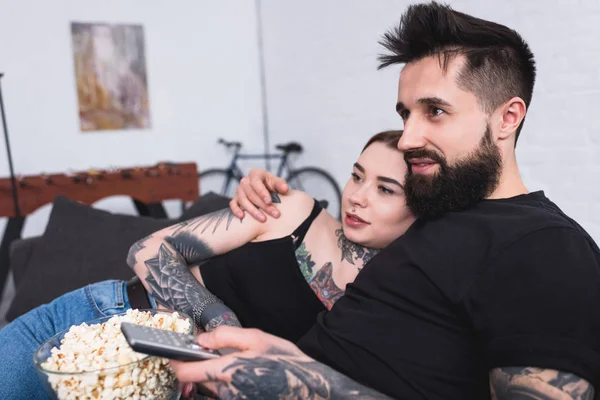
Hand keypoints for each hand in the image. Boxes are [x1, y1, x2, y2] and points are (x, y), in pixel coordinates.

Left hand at [170, 326, 309, 398]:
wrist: (310, 390)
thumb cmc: (287, 363)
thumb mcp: (258, 339)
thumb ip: (226, 336)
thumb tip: (202, 338)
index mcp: (227, 371)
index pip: (186, 372)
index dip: (175, 363)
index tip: (172, 355)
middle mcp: (226, 392)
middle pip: (199, 381)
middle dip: (202, 369)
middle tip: (216, 355)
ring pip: (214, 389)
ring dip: (219, 378)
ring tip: (243, 367)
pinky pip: (227, 394)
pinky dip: (231, 385)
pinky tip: (249, 378)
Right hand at [229, 168, 288, 221]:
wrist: (264, 190)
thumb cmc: (271, 185)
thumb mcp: (277, 182)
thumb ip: (280, 184)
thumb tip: (285, 189)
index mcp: (255, 174)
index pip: (256, 182)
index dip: (262, 192)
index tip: (269, 201)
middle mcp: (245, 181)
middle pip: (251, 194)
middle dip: (263, 205)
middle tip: (275, 214)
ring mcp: (239, 191)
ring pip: (243, 201)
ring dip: (253, 211)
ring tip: (264, 219)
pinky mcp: (235, 199)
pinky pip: (233, 204)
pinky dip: (236, 210)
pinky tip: (242, 217)